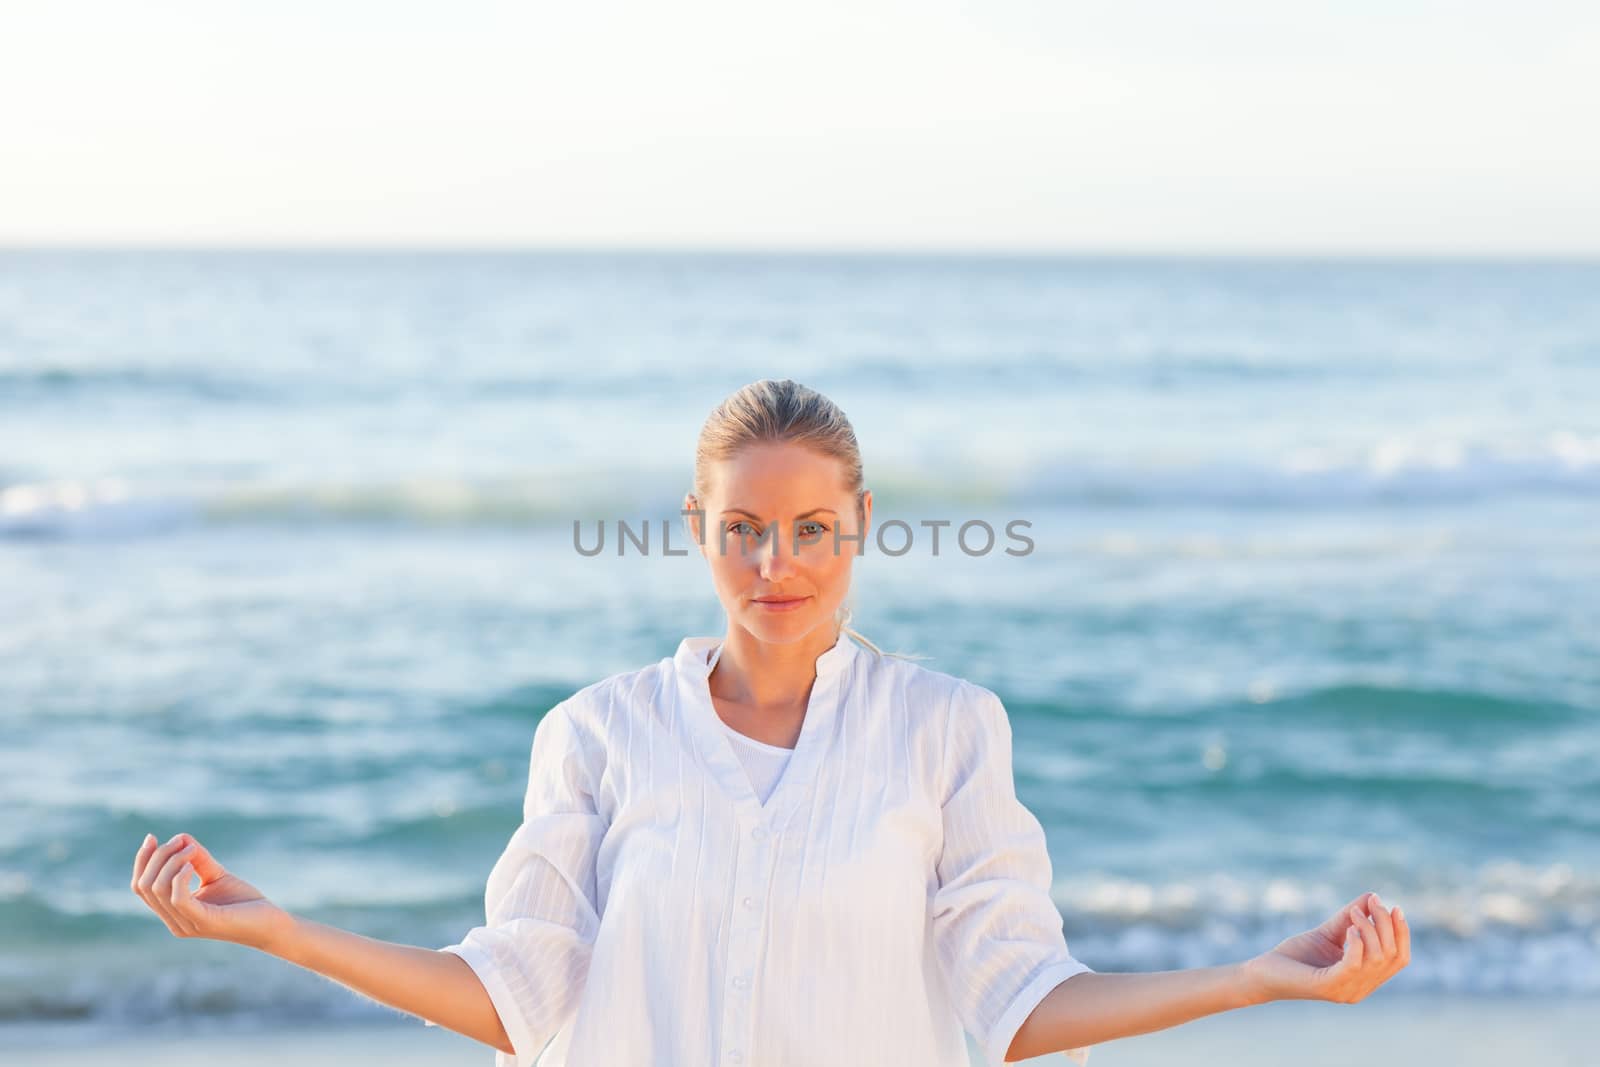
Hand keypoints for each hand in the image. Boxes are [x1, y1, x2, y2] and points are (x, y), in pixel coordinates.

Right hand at [131, 832, 290, 950]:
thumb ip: (197, 859)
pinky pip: (178, 899)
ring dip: (171, 862)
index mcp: (173, 912)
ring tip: (191, 849)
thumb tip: (181, 837)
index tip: (151, 837)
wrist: (271, 923)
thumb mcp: (216, 875)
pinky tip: (192, 865)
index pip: (141, 887)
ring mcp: (187, 924)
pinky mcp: (204, 922)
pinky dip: (179, 877)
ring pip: (158, 890)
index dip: (142, 861)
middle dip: (157, 857)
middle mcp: (175, 922)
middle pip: (144, 886)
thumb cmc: (244, 902)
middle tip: (180, 841)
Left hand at [1239, 891, 1409, 1004]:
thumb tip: (1372, 896)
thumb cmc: (1296, 955)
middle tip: (1372, 901)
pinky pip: (1354, 965)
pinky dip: (1357, 943)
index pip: (1399, 959)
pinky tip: (1349, 928)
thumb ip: (1350, 917)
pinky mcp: (1328, 986)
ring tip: (1353, 911)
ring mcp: (1346, 990)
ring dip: (1369, 928)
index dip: (1402, 933)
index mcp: (1365, 979)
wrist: (1264, 972)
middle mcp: (1360, 989)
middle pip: (1392, 956)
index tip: (1394, 906)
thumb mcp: (1329, 932)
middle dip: (1386, 924)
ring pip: (1377, 958)